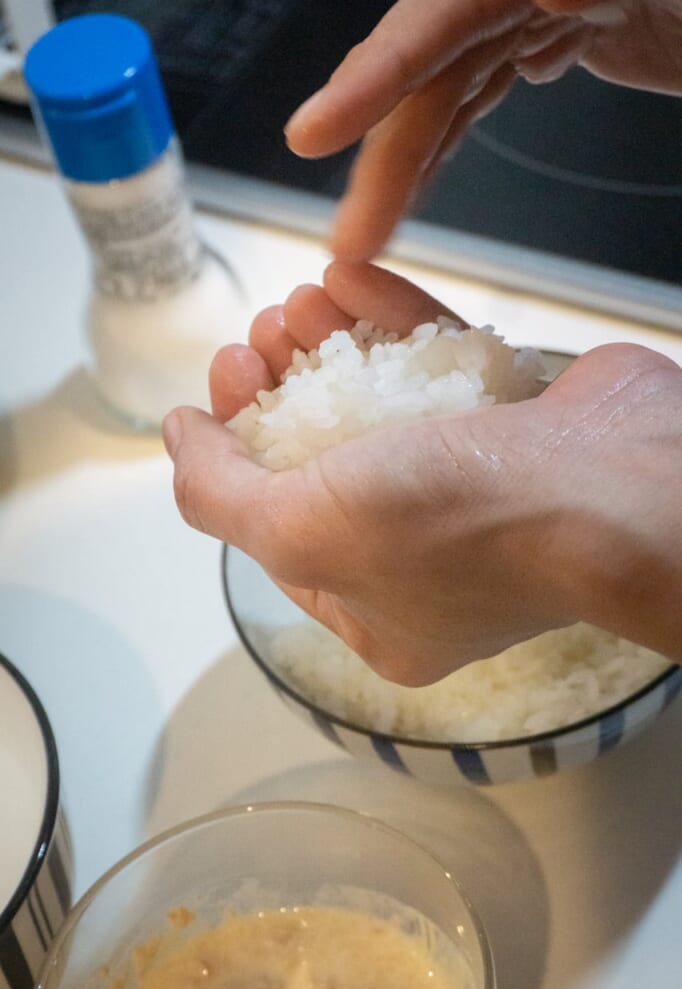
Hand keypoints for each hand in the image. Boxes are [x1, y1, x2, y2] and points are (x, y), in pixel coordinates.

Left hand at [164, 262, 681, 684]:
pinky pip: (443, 370)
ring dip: (331, 349)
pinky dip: (394, 322)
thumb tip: (176, 440)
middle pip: (330, 463)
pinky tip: (348, 279)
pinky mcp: (518, 426)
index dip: (239, 453)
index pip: (282, 530)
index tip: (226, 381)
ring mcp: (481, 493)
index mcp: (378, 610)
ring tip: (293, 301)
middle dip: (284, 392)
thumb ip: (220, 494)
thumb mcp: (305, 529)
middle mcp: (428, 561)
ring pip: (386, 412)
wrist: (621, 487)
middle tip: (257, 337)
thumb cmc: (459, 528)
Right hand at [284, 0, 681, 260]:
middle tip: (348, 242)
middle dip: (382, 160)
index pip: (433, 21)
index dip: (373, 77)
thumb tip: (548, 1)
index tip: (314, 133)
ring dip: (399, 169)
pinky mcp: (552, 33)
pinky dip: (439, 144)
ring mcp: (532, 10)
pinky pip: (473, 95)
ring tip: (364, 237)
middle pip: (425, 76)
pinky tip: (413, 183)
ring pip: (441, 95)